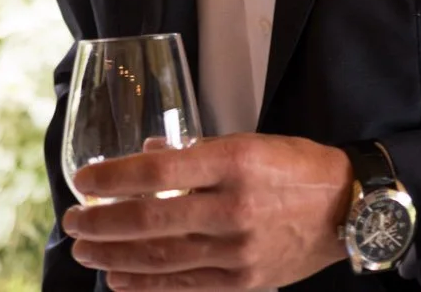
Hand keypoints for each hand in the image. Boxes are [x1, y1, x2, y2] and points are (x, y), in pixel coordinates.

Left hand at [64, 133, 355, 290]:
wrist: (349, 208)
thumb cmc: (298, 169)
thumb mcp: (251, 143)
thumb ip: (196, 153)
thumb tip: (144, 158)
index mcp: (236, 162)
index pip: (157, 171)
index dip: (112, 179)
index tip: (83, 181)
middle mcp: (235, 206)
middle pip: (151, 219)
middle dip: (102, 223)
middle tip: (72, 221)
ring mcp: (239, 249)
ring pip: (161, 257)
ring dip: (115, 256)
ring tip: (86, 251)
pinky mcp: (245, 280)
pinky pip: (185, 285)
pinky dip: (147, 285)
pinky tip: (120, 280)